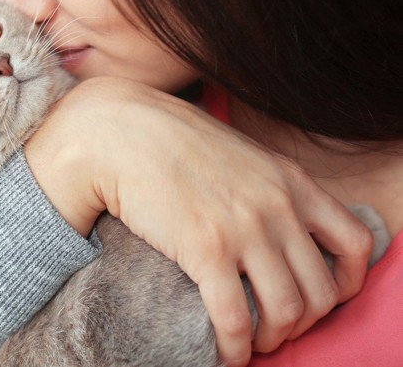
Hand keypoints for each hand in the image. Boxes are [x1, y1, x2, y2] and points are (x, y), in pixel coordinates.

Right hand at [24, 77, 372, 366]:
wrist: (122, 131)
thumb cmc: (172, 140)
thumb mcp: (239, 152)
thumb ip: (267, 184)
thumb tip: (271, 221)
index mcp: (291, 181)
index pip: (354, 243)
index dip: (345, 283)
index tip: (322, 297)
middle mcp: (278, 206)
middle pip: (322, 291)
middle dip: (303, 322)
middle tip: (275, 326)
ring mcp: (245, 229)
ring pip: (287, 312)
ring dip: (271, 339)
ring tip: (250, 341)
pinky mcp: (206, 250)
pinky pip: (237, 319)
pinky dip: (236, 348)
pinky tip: (225, 352)